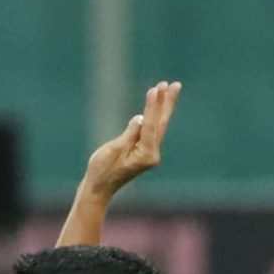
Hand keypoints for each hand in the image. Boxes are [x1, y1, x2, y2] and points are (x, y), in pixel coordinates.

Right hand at [82, 79, 181, 198]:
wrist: (99, 188)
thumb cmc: (102, 170)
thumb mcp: (113, 150)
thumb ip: (130, 134)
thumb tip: (142, 118)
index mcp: (146, 154)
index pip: (152, 125)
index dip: (153, 106)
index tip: (155, 89)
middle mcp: (152, 153)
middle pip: (162, 123)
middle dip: (167, 102)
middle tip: (174, 84)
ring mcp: (150, 152)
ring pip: (159, 125)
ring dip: (163, 106)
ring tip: (168, 88)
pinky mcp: (144, 151)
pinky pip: (152, 129)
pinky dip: (154, 116)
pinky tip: (157, 105)